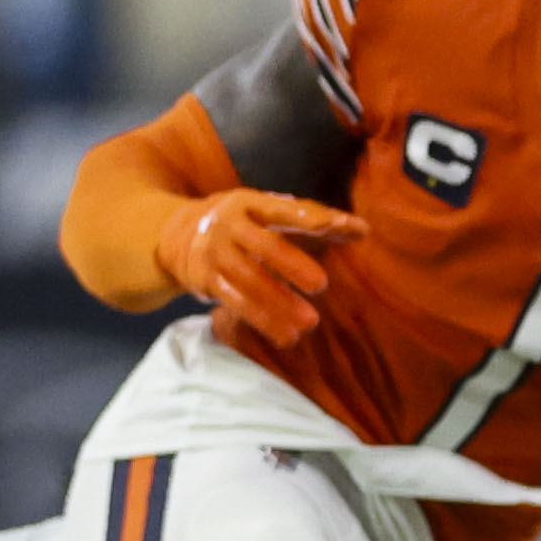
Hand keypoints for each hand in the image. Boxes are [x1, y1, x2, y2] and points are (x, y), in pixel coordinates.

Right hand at [153, 190, 364, 343]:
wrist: (177, 234)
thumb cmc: (244, 222)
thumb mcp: (269, 211)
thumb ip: (314, 219)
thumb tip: (363, 230)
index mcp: (251, 203)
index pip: (283, 209)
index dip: (309, 217)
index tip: (339, 225)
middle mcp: (231, 226)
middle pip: (264, 246)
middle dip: (292, 265)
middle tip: (321, 285)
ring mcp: (215, 253)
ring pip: (248, 280)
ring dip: (278, 303)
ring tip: (309, 323)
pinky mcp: (206, 280)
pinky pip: (234, 302)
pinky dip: (261, 320)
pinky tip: (287, 336)